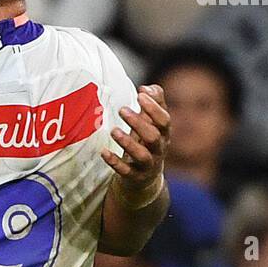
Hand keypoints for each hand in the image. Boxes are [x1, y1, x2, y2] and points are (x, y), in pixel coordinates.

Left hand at [102, 84, 170, 205]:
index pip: (164, 120)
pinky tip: (103, 152)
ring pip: (142, 155)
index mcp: (163, 134)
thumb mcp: (151, 124)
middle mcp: (158, 150)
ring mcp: (147, 165)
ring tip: (113, 130)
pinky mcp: (134, 177)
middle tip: (122, 109)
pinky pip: (125, 171)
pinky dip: (114, 162)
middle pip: (153, 136)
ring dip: (127, 142)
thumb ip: (153, 104)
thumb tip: (147, 88)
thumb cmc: (145, 143)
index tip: (140, 95)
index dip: (154, 108)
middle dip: (138, 123)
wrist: (145, 178)